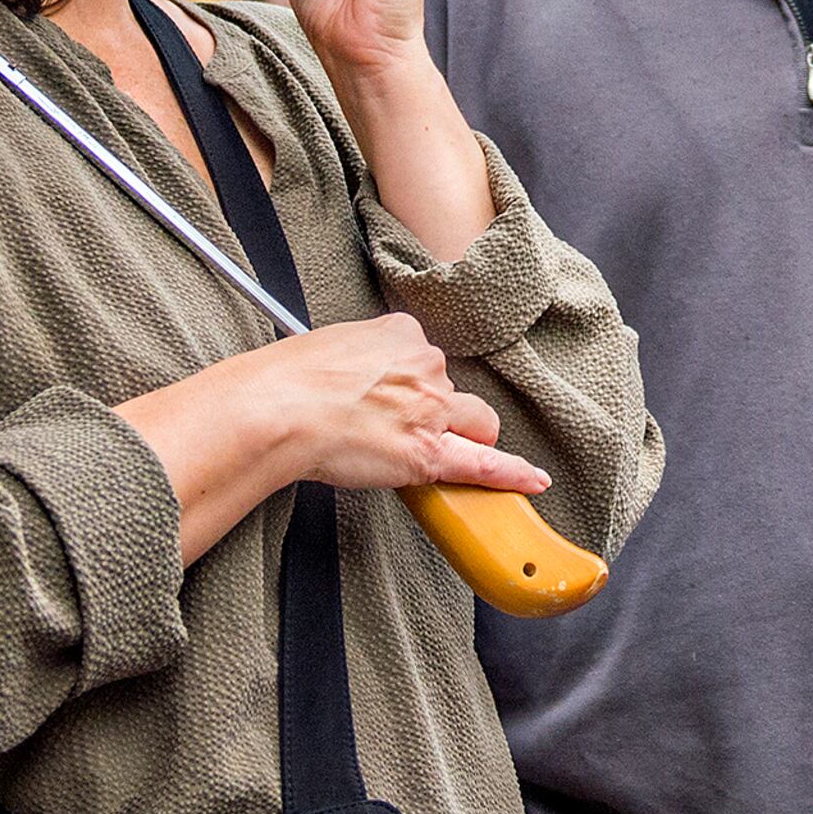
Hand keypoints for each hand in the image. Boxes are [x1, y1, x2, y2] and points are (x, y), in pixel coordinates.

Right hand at [267, 311, 550, 494]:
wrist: (278, 409)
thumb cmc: (287, 381)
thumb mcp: (329, 344)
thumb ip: (358, 356)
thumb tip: (358, 374)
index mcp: (400, 333)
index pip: (424, 357)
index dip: (408, 382)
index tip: (390, 395)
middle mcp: (425, 365)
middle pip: (452, 389)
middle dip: (436, 409)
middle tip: (397, 427)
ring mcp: (431, 409)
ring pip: (473, 421)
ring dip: (463, 436)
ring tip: (439, 451)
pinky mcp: (428, 452)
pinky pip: (482, 465)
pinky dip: (512, 474)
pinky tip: (534, 481)